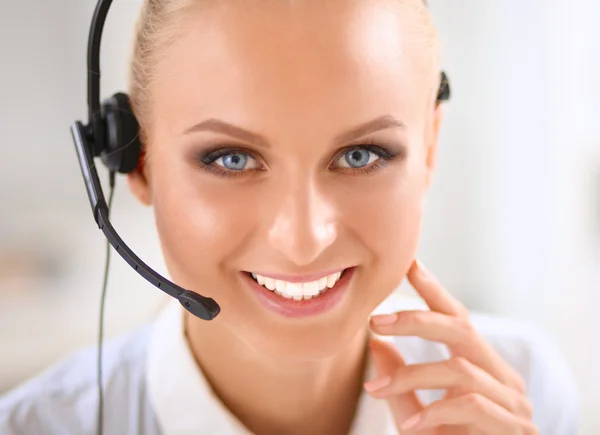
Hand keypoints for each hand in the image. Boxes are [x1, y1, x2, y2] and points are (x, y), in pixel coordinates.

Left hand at [363, 260, 537, 434]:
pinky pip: (471, 407)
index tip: (410, 264)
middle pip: (463, 330)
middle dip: (417, 320)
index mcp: (483, 368)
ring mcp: (512, 405)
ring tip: (376, 390)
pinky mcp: (513, 430)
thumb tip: (377, 344)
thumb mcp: (417, 415)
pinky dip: (435, 412)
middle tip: (376, 320)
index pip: (458, 320)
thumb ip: (402, 383)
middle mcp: (503, 379)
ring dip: (413, 376)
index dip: (434, 291)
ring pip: (461, 370)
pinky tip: (409, 426)